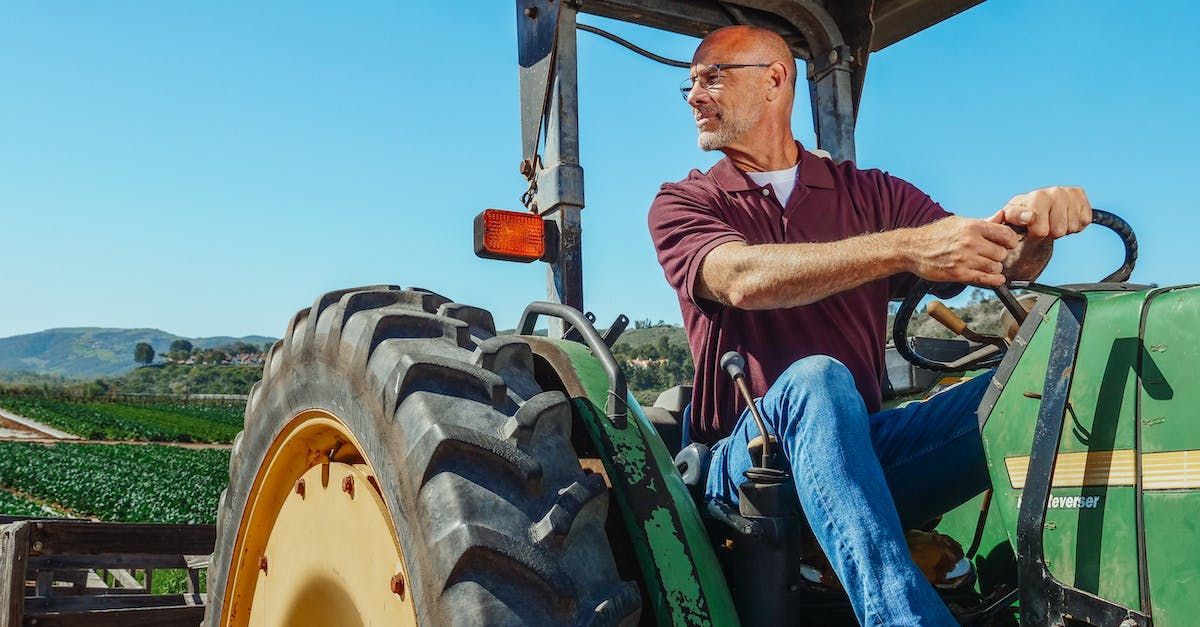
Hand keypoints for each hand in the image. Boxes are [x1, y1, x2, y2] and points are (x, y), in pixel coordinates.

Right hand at [904, 216, 1019, 286]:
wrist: (912, 249)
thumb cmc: (935, 234)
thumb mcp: (959, 222)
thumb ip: (983, 222)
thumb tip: (1002, 217)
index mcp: (972, 227)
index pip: (1006, 234)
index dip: (1010, 240)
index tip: (1007, 244)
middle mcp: (970, 242)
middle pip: (1002, 253)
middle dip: (999, 255)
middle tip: (992, 255)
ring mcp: (965, 259)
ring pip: (995, 267)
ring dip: (994, 268)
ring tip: (986, 264)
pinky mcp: (959, 274)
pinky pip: (985, 279)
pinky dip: (994, 280)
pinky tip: (995, 278)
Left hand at [992, 186, 1091, 238]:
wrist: (1037, 209)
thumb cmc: (1021, 215)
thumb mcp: (1010, 217)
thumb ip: (1014, 216)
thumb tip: (1028, 217)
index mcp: (1037, 196)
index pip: (1041, 230)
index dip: (1035, 233)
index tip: (1029, 228)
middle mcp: (1055, 191)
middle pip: (1058, 231)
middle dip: (1048, 233)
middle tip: (1042, 225)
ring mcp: (1070, 193)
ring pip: (1071, 228)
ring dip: (1061, 230)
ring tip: (1052, 221)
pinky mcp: (1083, 198)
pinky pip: (1084, 222)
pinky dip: (1074, 225)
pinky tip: (1064, 218)